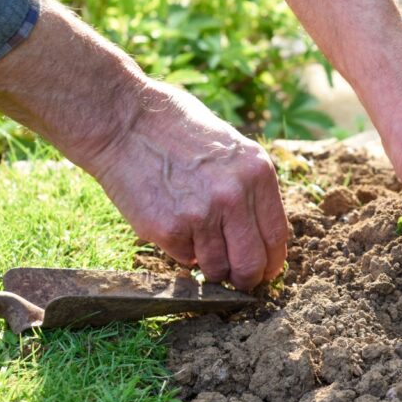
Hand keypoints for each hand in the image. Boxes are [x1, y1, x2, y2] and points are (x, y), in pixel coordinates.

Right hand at [88, 83, 287, 289]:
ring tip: (194, 236)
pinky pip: (184, 258)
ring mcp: (202, 215)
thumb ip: (247, 186)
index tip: (265, 270)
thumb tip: (257, 232)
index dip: (271, 261)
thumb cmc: (175, 130)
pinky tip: (168, 220)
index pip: (276, 234)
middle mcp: (235, 196)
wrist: (125, 122)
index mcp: (257, 172)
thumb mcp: (229, 148)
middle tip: (236, 280)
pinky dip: (179, 249)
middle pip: (252, 263)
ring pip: (217, 269)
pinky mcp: (170, 230)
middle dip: (245, 279)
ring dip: (208, 264)